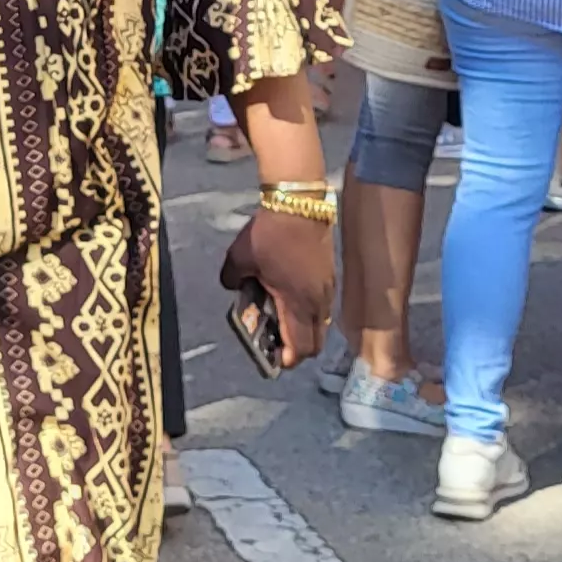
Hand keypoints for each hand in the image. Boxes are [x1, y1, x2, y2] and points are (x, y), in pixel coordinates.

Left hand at [220, 208, 334, 371]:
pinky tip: (289, 296)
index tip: (274, 359)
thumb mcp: (239, 258)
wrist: (298, 202)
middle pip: (316, 342)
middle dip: (298, 349)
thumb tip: (233, 287)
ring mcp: (328, 288)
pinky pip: (322, 305)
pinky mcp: (330, 274)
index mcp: (298, 303)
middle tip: (276, 343)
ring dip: (304, 328)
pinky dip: (308, 311)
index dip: (288, 359)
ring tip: (280, 319)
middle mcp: (318, 301)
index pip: (301, 346)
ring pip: (321, 323)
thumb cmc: (269, 234)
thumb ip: (232, 280)